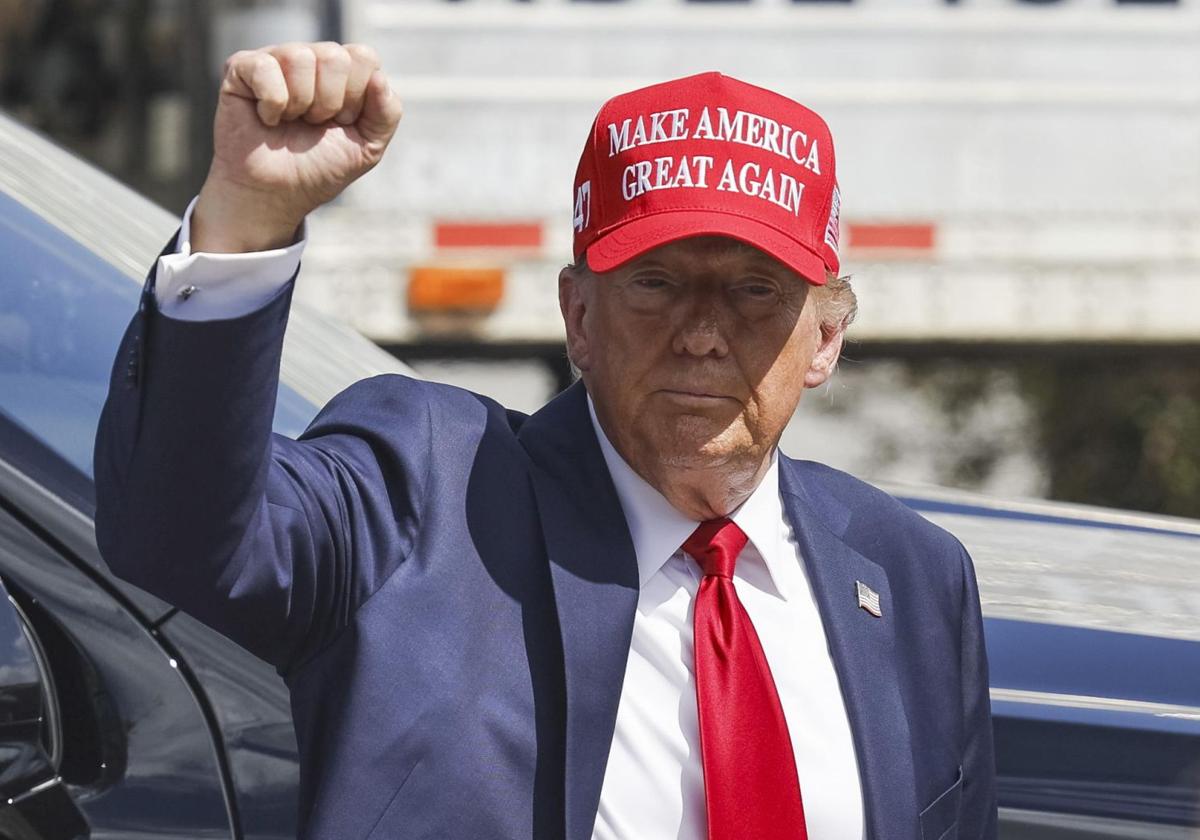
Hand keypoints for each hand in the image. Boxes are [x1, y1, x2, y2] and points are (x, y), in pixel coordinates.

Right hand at [192, 42, 402, 252]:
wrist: (275, 194)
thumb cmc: (319, 168)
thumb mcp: (367, 147)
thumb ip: (387, 113)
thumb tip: (379, 77)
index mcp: (342, 71)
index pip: (363, 56)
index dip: (356, 97)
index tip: (342, 122)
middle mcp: (310, 58)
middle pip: (334, 56)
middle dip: (329, 103)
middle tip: (313, 124)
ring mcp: (274, 59)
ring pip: (300, 57)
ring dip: (300, 104)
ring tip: (290, 121)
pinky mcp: (241, 67)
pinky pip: (266, 68)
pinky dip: (272, 104)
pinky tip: (266, 118)